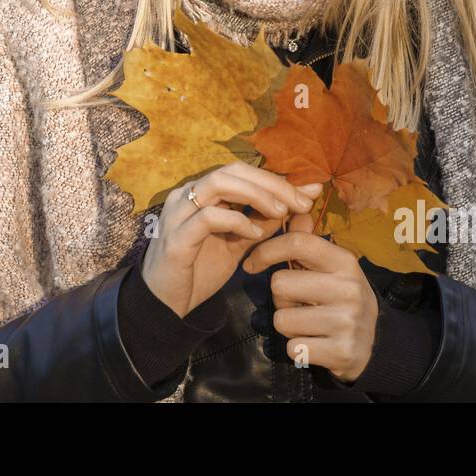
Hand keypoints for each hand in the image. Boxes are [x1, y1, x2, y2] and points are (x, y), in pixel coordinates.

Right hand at [141, 163, 323, 318]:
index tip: (310, 189)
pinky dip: (236, 220)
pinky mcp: (176, 237)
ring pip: (219, 184)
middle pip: (233, 170)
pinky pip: (208, 217)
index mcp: (202, 193)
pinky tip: (255, 234)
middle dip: (271, 183)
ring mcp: (178, 213)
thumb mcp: (238, 244)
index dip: (276, 178)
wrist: (165, 305)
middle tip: (301, 201)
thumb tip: (296, 205)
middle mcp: (187, 195)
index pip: (242, 171)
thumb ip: (261, 223)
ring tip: (281, 212)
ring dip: (256, 195)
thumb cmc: (199, 270)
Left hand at [241, 212, 378, 382]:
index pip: (296, 243)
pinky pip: (292, 346)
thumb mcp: (332, 267)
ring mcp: (347, 321)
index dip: (265, 251)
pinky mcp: (341, 352)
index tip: (252, 263)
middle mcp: (348, 288)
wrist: (376, 342)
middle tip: (300, 303)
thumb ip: (308, 241)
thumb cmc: (343, 297)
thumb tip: (294, 210)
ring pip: (281, 319)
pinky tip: (315, 343)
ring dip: (288, 324)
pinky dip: (297, 347)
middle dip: (281, 297)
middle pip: (279, 284)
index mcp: (344, 262)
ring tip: (308, 323)